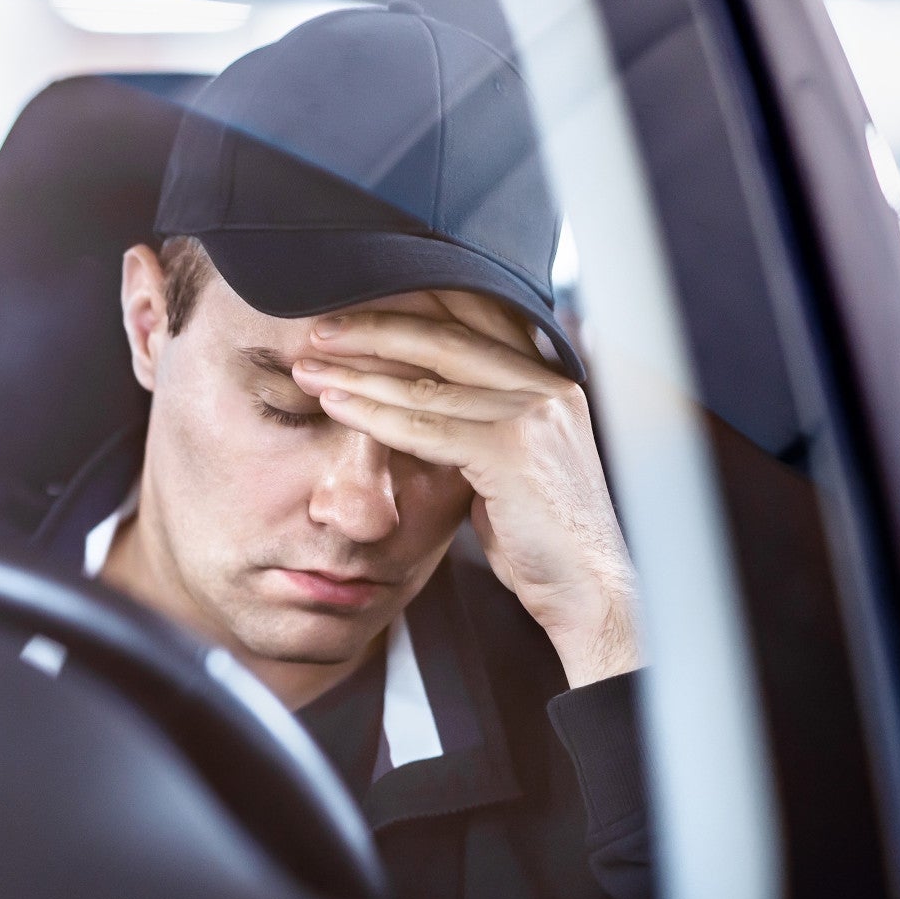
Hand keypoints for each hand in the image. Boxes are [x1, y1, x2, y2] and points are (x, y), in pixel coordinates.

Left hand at [290, 295, 640, 688]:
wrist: (589, 590)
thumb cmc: (542, 535)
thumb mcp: (511, 462)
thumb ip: (476, 423)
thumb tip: (418, 403)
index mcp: (551, 380)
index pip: (476, 319)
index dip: (413, 308)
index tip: (357, 312)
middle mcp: (548, 385)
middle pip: (444, 338)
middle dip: (374, 330)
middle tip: (319, 330)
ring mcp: (533, 414)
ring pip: (426, 382)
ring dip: (358, 373)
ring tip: (310, 369)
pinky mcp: (511, 451)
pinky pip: (425, 426)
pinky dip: (373, 415)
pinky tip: (335, 406)